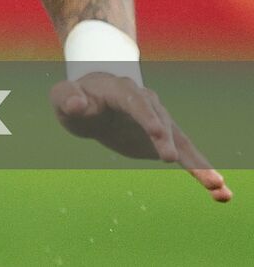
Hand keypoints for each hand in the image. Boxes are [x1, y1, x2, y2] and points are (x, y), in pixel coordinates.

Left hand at [52, 73, 232, 201]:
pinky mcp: (164, 140)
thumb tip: (76, 104)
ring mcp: (158, 121)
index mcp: (121, 90)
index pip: (136, 102)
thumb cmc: (75, 97)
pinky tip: (220, 192)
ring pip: (180, 141)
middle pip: (160, 120)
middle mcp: (146, 103)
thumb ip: (67, 97)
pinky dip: (201, 171)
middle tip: (171, 158)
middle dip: (166, 139)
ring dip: (198, 163)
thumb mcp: (63, 96)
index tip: (156, 132)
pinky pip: (185, 155)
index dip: (146, 117)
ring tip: (217, 185)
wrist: (90, 101)